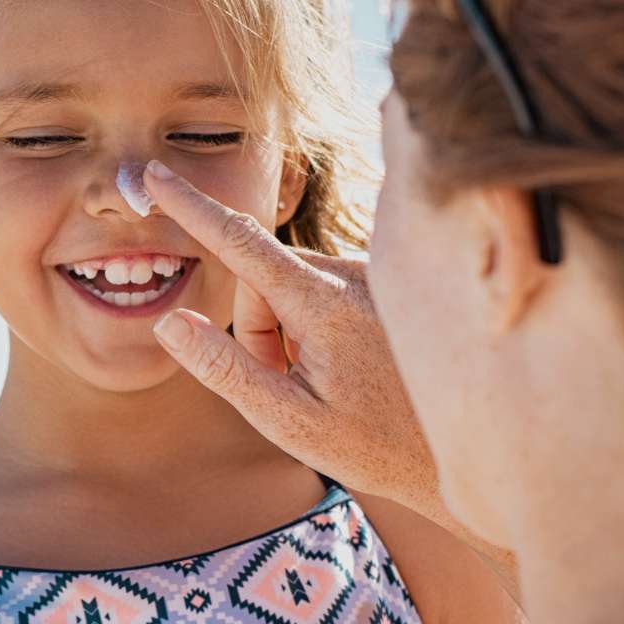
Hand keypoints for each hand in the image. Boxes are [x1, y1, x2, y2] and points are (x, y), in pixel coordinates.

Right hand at [141, 159, 441, 516]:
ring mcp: (373, 277)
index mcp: (325, 303)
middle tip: (290, 389)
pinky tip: (353, 369)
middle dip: (258, 330)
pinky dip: (317, 326)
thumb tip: (171, 322)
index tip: (154, 174)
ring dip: (289, 332)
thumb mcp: (288, 421)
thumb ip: (225, 369)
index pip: (240, 243)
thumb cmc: (376, 447)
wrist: (468, 449)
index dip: (190, 207)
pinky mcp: (384, 284)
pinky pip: (322, 291)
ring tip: (328, 384)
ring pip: (290, 287)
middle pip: (262, 281)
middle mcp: (353, 275)